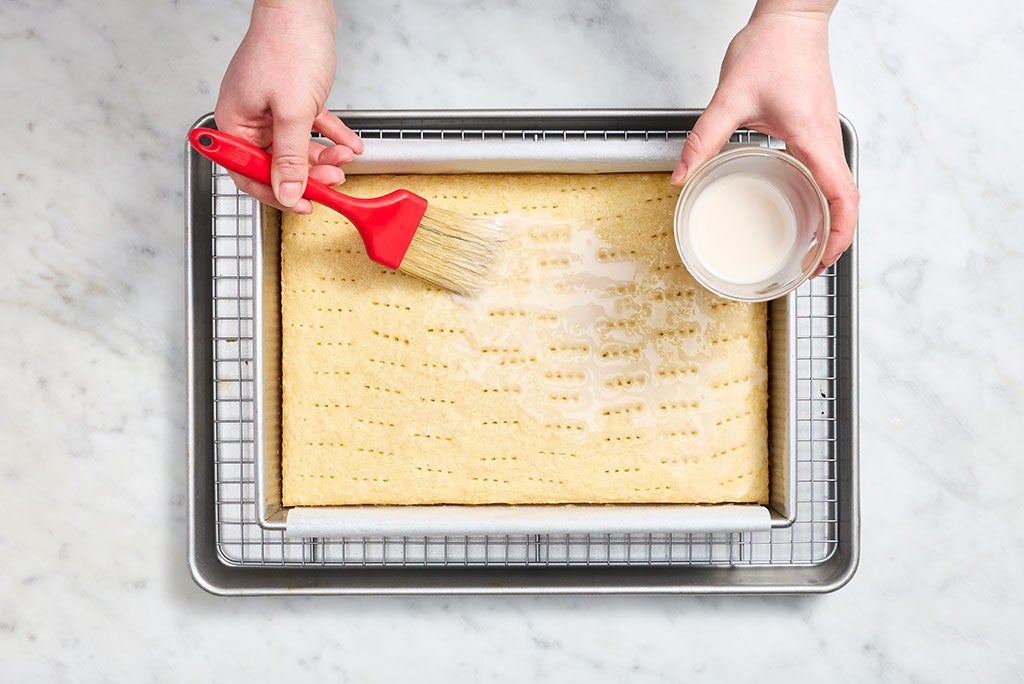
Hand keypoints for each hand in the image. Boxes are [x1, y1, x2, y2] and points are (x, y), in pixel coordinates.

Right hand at [214, 0, 362, 212]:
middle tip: (332, 181)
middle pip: (275, 163)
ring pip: (295, 147)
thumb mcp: (293, 112)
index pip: (248, 173)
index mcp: (236, 122)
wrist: (303, 5)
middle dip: (308, 175)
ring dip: (322, 157)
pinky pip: (309, 127)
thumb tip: (287, 193)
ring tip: (343, 159)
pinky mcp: (290, 97)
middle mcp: (249, 118)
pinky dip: (329, 136)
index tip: (302, 206)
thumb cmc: (289, 46)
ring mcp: (269, 107)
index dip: (276, 194)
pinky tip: (347, 144)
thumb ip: (290, 158)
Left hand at [671, 3, 858, 272]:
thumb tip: (682, 175)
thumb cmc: (772, 48)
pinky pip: (828, 171)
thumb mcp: (730, 95)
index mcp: (812, 136)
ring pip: (841, 186)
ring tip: (808, 246)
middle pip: (847, 199)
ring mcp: (825, 133)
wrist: (792, 17)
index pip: (841, 195)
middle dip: (835, 237)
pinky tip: (800, 206)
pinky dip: (823, 197)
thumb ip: (704, 137)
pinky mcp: (818, 127)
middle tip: (811, 265)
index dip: (838, 233)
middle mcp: (826, 138)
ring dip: (831, 219)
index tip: (822, 258)